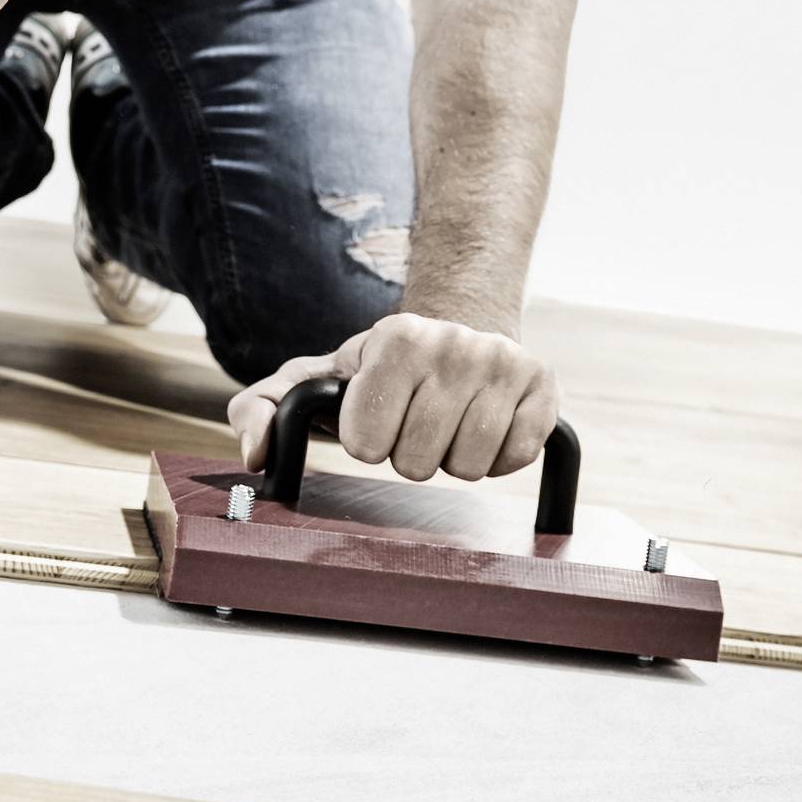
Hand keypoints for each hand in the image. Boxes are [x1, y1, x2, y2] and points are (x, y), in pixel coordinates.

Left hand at [225, 312, 560, 484]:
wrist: (455, 334)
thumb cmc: (375, 372)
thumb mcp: (311, 380)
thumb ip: (261, 408)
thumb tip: (257, 453)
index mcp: (395, 337)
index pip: (368, 444)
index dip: (369, 442)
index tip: (377, 416)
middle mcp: (454, 342)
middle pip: (418, 463)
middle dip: (410, 454)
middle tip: (416, 421)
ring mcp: (504, 361)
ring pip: (468, 467)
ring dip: (452, 458)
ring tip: (448, 424)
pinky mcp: (544, 386)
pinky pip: (517, 459)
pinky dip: (498, 457)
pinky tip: (486, 426)